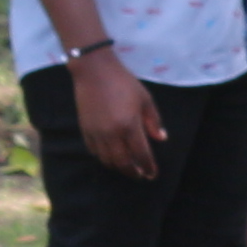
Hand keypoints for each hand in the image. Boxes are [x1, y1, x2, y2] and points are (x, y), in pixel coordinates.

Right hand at [68, 44, 165, 177]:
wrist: (94, 71)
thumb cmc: (124, 83)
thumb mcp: (146, 100)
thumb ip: (153, 121)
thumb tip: (161, 139)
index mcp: (129, 126)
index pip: (141, 154)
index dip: (148, 167)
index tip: (152, 174)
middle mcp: (111, 133)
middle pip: (122, 162)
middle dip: (133, 172)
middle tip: (141, 175)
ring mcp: (96, 133)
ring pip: (107, 159)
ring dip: (118, 167)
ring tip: (127, 168)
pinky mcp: (85, 129)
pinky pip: (94, 151)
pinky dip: (103, 158)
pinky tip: (111, 157)